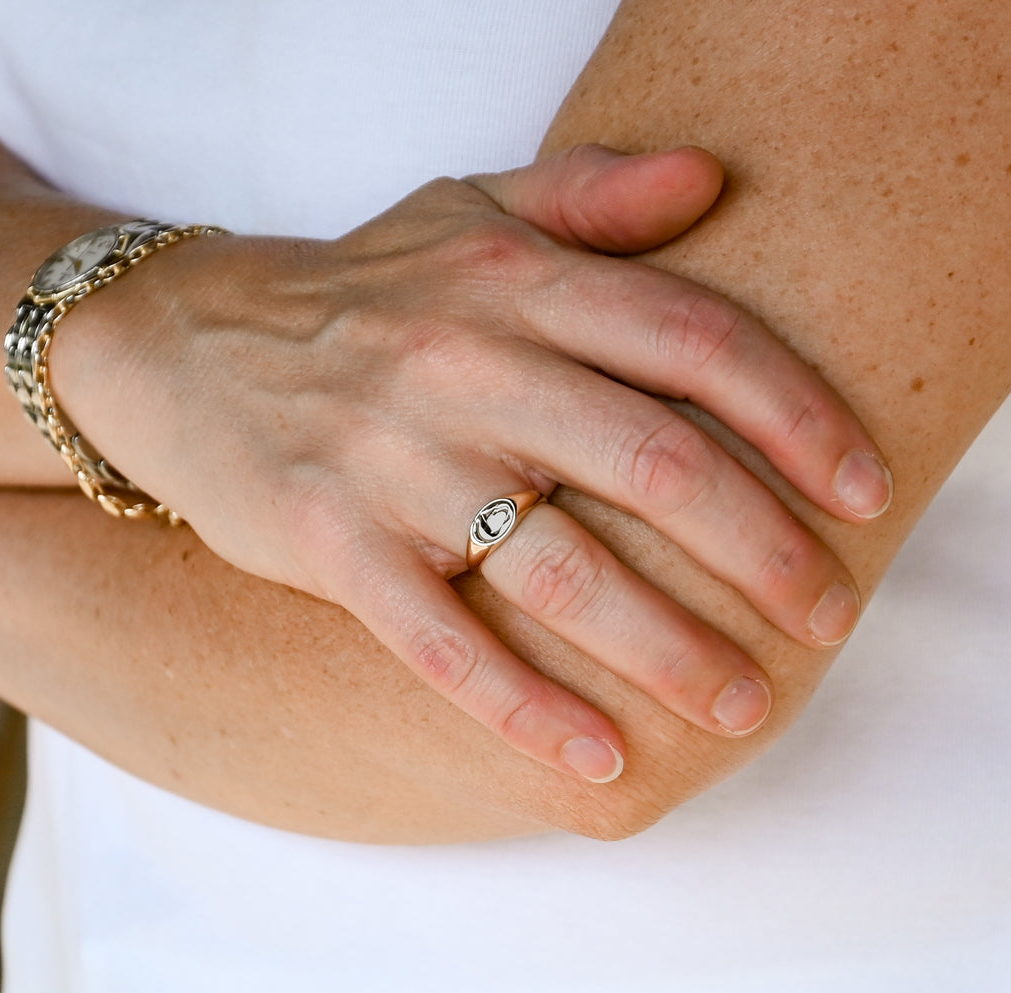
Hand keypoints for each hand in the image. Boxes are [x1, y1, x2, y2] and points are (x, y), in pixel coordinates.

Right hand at [51, 145, 891, 782]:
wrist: (185, 343)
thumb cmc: (356, 293)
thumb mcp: (466, 211)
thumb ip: (590, 193)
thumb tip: (711, 177)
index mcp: (515, 284)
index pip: (692, 340)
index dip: (796, 415)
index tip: (861, 489)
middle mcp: (464, 367)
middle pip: (652, 462)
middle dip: (764, 548)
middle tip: (827, 616)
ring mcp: (392, 461)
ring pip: (562, 568)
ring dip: (668, 649)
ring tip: (744, 705)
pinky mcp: (330, 544)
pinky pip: (445, 645)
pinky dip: (527, 710)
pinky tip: (599, 761)